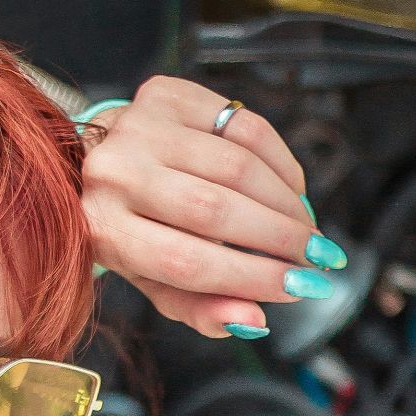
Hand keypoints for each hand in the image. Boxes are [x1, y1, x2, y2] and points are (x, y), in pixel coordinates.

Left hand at [79, 76, 346, 338]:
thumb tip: (253, 321)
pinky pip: (244, 125)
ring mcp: (138, 126)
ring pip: (237, 166)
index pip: (188, 262)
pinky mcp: (166, 94)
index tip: (302, 288)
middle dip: (281, 239)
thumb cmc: (132, 228)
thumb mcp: (154, 279)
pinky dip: (281, 161)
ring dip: (287, 203)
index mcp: (104, 230)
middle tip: (320, 258)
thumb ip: (199, 308)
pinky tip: (293, 190)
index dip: (253, 277)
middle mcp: (114, 173)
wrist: (95, 160)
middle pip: (216, 210)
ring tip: (308, 229)